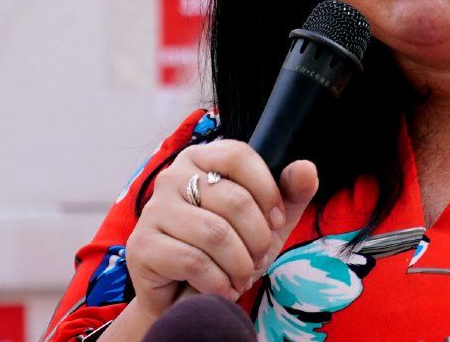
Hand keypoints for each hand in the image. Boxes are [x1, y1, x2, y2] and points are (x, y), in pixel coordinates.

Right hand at [123, 140, 318, 320]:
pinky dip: (218, 281)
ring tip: (242, 276)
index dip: (267, 190)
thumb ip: (290, 193)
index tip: (277, 221)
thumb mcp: (266, 220)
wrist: (185, 293)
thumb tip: (306, 169)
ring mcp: (154, 210)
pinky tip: (222, 287)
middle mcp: (172, 176)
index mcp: (201, 159)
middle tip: (259, 260)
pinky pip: (193, 261)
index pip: (240, 156)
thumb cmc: (227, 249)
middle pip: (233, 200)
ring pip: (215, 234)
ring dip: (240, 264)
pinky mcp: (142, 245)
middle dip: (258, 239)